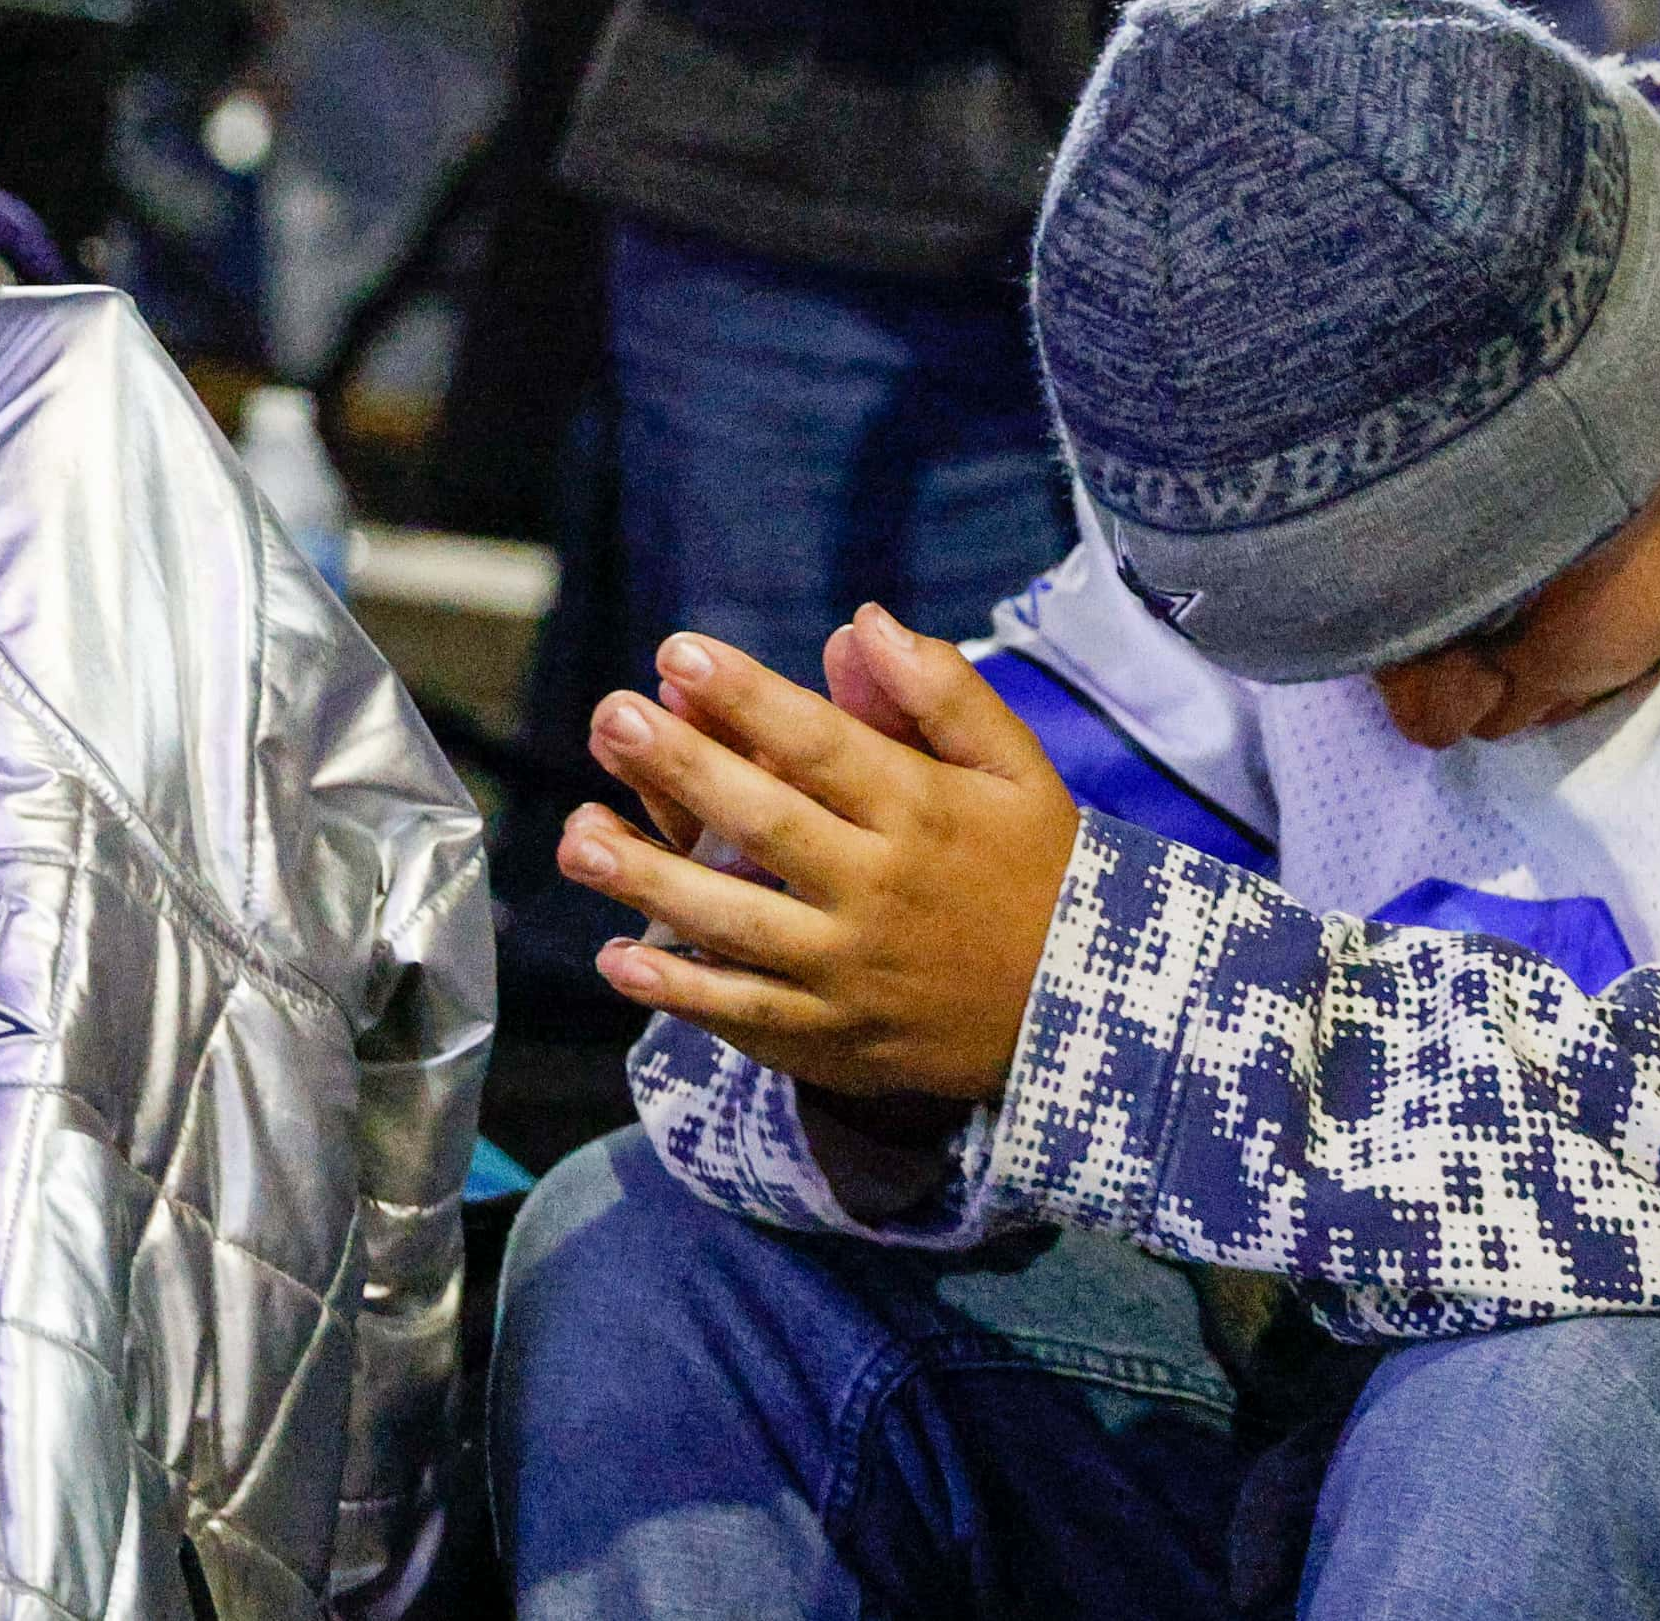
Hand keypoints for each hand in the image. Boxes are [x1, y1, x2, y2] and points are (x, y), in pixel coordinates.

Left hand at [556, 606, 1080, 1100]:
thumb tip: (861, 623)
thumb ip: (944, 694)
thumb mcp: (1020, 769)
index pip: (824, 744)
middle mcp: (881, 888)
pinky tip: (619, 958)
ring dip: (649, 879)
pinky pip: (746, 1013)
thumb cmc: (1040, 869)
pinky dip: (681, 991)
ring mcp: (851, 969)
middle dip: (681, 766)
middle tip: (612, 718)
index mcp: (924, 812)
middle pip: (765, 822)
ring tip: (577, 836)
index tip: (678, 651)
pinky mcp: (834, 1036)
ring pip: (735, 922)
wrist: (1083, 1010)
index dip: (748, 696)